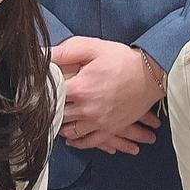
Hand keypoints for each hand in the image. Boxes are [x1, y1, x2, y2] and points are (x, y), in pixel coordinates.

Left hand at [51, 36, 165, 153]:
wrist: (151, 73)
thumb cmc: (122, 59)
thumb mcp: (92, 47)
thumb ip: (65, 52)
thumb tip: (40, 55)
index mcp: (80, 87)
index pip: (50, 96)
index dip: (42, 93)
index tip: (38, 91)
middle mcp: (86, 109)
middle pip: (58, 116)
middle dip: (51, 110)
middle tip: (45, 106)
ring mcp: (98, 122)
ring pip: (70, 132)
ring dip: (62, 126)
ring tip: (57, 120)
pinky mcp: (110, 129)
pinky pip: (89, 142)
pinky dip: (78, 142)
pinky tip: (71, 138)